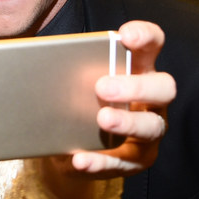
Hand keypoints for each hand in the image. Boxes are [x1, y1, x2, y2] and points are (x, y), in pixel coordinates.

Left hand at [43, 21, 175, 193]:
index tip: (126, 35)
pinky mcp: (136, 159)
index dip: (145, 37)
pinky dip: (101, 162)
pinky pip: (123, 163)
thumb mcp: (71, 83)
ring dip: (127, 123)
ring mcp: (148, 130)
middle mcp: (151, 99)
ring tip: (102, 119)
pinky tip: (81, 159)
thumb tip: (36, 62)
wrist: (65, 142)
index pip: (151, 46)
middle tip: (102, 87)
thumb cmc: (74, 101)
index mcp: (137, 70)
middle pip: (163, 88)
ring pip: (151, 127)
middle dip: (136, 86)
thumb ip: (67, 71)